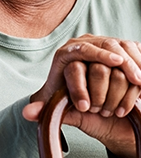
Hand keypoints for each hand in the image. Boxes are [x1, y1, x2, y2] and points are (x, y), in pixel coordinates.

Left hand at [23, 34, 140, 157]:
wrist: (89, 97)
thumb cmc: (71, 102)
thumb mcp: (58, 107)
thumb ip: (44, 110)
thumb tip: (27, 114)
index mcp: (65, 54)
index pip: (81, 50)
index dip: (98, 54)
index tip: (115, 62)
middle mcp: (82, 43)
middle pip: (105, 45)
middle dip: (122, 62)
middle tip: (136, 79)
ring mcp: (102, 43)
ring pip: (122, 46)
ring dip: (134, 64)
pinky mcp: (119, 48)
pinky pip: (133, 50)